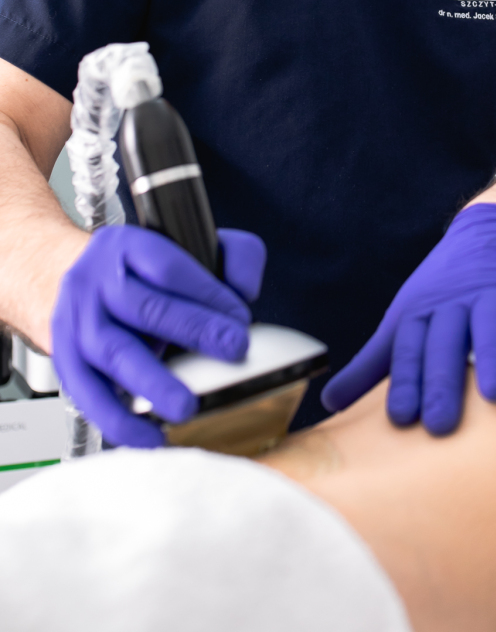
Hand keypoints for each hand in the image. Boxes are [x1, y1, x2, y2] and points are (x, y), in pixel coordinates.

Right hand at [51, 225, 265, 447]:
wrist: (75, 282)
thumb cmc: (141, 271)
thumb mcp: (189, 244)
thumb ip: (232, 258)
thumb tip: (245, 292)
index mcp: (128, 246)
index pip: (169, 267)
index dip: (207, 293)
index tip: (240, 318)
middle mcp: (97, 282)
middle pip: (146, 307)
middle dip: (193, 329)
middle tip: (232, 349)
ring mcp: (77, 323)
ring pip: (114, 352)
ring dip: (153, 382)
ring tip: (186, 405)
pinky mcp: (66, 361)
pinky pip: (89, 395)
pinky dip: (120, 420)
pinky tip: (151, 436)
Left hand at [322, 203, 495, 434]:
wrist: (495, 225)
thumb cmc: (446, 286)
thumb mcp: (406, 317)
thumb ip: (373, 363)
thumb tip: (328, 403)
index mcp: (423, 310)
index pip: (410, 348)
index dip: (404, 381)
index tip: (400, 419)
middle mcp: (456, 299)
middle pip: (447, 340)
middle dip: (442, 380)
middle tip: (441, 426)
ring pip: (492, 323)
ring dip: (492, 356)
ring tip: (494, 395)